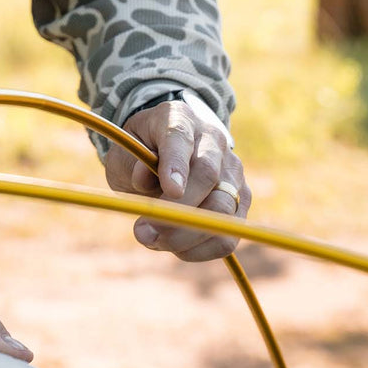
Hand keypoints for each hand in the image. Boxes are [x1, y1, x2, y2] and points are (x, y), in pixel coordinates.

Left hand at [105, 98, 250, 261]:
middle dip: (177, 210)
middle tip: (142, 231)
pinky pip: (227, 236)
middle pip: (207, 175)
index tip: (169, 189)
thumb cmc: (141, 151)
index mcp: (179, 118)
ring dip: (186, 235)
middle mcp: (212, 140)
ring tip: (152, 240)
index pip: (179, 137)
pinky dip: (200, 249)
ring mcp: (232, 171)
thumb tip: (143, 180)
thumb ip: (132, 163)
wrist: (165, 151)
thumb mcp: (126, 150)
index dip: (176, 163)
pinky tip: (174, 246)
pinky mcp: (240, 202)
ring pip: (222, 210)